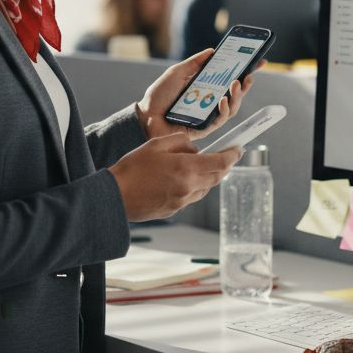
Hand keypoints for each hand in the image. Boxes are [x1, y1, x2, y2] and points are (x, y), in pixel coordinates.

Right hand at [107, 133, 241, 220]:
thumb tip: (195, 149)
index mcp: (186, 169)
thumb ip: (181, 142)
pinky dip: (193, 186)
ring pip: (205, 188)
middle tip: (225, 156)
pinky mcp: (174, 210)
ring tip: (195, 166)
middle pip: (216, 177)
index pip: (220, 162)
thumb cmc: (132, 169)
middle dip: (223, 166)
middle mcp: (188, 188)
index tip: (238, 149)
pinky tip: (179, 179)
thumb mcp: (156, 144)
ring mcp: (182, 202)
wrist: (114, 197)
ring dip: (207, 177)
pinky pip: (191, 196)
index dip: (232, 155)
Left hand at [134, 49, 257, 140]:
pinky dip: (224, 110)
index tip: (258, 60)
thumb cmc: (159, 95)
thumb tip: (213, 50)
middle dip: (245, 84)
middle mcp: (209, 102)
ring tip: (236, 83)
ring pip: (232, 108)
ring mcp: (208, 116)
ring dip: (237, 96)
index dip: (245, 71)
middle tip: (248, 74)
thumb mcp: (177, 72)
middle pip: (235, 94)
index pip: (229, 79)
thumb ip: (195, 62)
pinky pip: (219, 120)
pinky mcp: (204, 128)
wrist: (145, 115)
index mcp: (205, 88)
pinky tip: (223, 100)